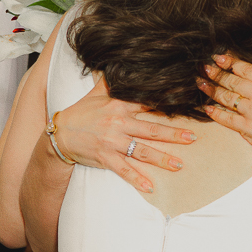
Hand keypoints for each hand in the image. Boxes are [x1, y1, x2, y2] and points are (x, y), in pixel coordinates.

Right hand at [54, 77, 195, 193]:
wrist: (60, 133)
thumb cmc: (80, 113)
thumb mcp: (96, 93)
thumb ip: (113, 82)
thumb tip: (121, 65)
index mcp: (119, 105)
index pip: (147, 104)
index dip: (167, 106)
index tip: (185, 108)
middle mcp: (118, 123)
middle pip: (151, 129)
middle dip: (173, 135)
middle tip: (192, 138)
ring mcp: (113, 142)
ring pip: (142, 151)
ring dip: (162, 159)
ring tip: (178, 165)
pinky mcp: (105, 157)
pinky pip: (124, 170)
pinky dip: (137, 179)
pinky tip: (150, 187)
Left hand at [197, 53, 251, 168]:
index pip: (246, 68)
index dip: (230, 61)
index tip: (219, 57)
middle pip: (232, 80)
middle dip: (216, 72)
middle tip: (204, 67)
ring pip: (226, 97)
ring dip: (211, 89)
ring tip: (200, 83)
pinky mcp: (247, 128)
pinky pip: (226, 118)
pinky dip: (215, 113)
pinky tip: (207, 108)